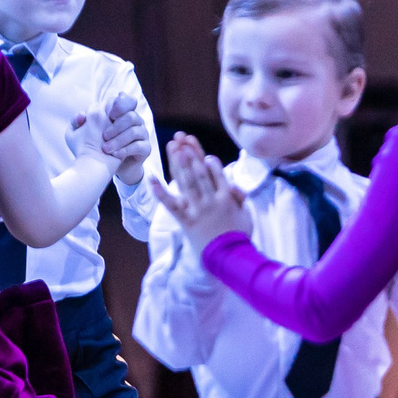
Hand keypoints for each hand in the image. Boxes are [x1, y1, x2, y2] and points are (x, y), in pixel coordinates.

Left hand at [85, 92, 153, 185]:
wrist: (107, 168)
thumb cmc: (94, 146)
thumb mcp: (80, 135)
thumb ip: (77, 123)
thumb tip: (82, 115)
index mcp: (121, 113)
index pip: (127, 100)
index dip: (120, 104)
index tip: (109, 115)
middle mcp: (134, 121)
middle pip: (132, 115)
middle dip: (117, 125)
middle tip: (104, 135)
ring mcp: (141, 134)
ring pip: (135, 130)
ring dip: (119, 140)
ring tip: (106, 149)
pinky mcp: (145, 148)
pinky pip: (139, 146)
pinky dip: (126, 150)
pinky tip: (115, 155)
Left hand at [151, 132, 250, 252]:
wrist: (228, 258)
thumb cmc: (238, 236)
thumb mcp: (246, 214)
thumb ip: (239, 197)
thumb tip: (233, 185)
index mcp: (226, 198)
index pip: (216, 174)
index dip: (207, 160)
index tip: (199, 149)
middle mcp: (210, 200)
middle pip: (199, 173)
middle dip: (190, 155)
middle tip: (181, 140)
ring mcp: (197, 210)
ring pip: (187, 183)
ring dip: (180, 164)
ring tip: (174, 148)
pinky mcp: (185, 220)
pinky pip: (171, 204)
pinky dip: (160, 191)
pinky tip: (152, 179)